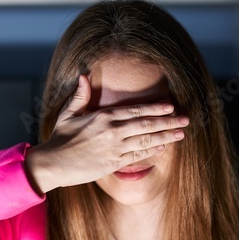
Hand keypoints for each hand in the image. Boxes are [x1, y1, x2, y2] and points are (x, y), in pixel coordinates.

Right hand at [24, 74, 188, 193]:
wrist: (52, 164)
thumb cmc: (59, 139)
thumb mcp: (68, 114)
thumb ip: (80, 96)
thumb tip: (84, 75)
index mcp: (103, 117)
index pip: (135, 110)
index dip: (155, 108)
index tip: (171, 106)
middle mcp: (112, 132)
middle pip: (146, 126)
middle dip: (168, 122)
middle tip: (185, 120)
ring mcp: (114, 149)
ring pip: (146, 142)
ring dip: (165, 137)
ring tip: (181, 133)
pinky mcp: (113, 164)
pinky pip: (137, 157)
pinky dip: (152, 152)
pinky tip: (163, 147)